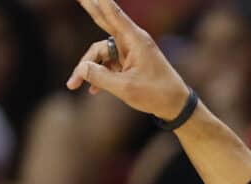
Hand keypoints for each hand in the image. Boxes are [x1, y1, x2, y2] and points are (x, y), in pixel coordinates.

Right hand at [66, 0, 189, 120]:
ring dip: (88, 69)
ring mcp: (130, 52)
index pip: (114, 15)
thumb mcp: (125, 88)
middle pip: (104, 22)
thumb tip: (82, 68)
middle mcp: (132, 42)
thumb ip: (99, 77)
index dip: (102, 1)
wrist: (176, 107)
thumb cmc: (156, 94)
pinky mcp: (130, 63)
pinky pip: (108, 64)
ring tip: (73, 85)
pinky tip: (92, 90)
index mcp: (135, 40)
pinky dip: (100, 75)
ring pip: (101, 53)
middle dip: (91, 8)